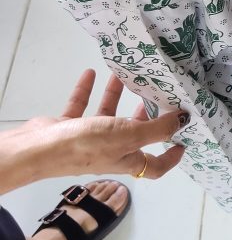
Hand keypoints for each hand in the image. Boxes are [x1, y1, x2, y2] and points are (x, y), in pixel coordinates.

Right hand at [25, 70, 186, 180]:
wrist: (40, 149)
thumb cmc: (88, 146)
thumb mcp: (130, 136)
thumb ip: (157, 128)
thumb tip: (184, 121)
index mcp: (127, 158)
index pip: (154, 166)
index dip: (170, 157)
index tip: (183, 142)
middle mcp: (110, 151)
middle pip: (133, 134)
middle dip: (144, 116)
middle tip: (155, 95)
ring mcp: (88, 139)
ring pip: (107, 115)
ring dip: (114, 96)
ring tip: (124, 75)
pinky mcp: (69, 127)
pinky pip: (81, 106)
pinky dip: (86, 91)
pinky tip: (91, 73)